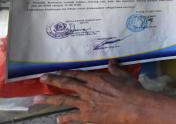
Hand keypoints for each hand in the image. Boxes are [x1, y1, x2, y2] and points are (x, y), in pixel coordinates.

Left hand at [34, 60, 152, 123]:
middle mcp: (87, 89)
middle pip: (66, 83)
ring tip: (36, 100)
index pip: (76, 74)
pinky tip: (58, 119)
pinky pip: (72, 117)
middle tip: (42, 78)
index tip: (57, 71)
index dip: (65, 72)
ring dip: (49, 99)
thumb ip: (115, 69)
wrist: (133, 106)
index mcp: (95, 78)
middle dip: (52, 80)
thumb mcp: (123, 76)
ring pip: (63, 99)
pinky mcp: (87, 115)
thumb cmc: (131, 90)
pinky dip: (65, 118)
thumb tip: (111, 62)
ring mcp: (85, 102)